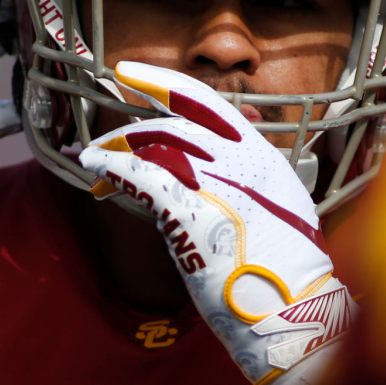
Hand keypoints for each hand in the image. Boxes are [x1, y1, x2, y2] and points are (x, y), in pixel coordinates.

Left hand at [79, 62, 348, 384]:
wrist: (294, 310)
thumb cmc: (287, 274)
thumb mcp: (280, 212)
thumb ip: (249, 185)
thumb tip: (219, 180)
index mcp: (262, 155)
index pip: (207, 101)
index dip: (163, 82)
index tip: (131, 74)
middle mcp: (238, 159)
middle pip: (170, 122)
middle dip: (128, 126)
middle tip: (103, 139)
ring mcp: (213, 182)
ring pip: (150, 143)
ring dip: (113, 148)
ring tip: (92, 160)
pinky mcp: (188, 211)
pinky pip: (138, 175)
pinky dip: (111, 167)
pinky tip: (95, 171)